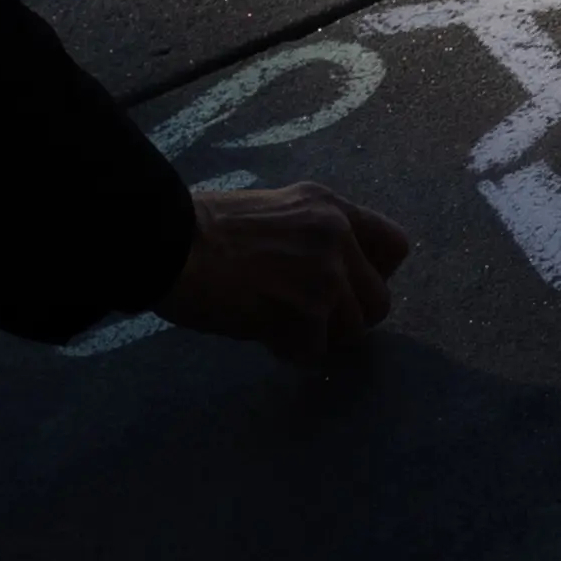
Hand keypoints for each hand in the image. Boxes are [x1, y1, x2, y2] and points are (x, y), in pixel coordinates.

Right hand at [156, 182, 411, 360]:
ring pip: (349, 333)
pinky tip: (256, 330)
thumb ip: (312, 236)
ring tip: (274, 321)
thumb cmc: (201, 229)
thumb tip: (331, 274)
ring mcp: (324, 277)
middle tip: (306, 317)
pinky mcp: (303, 314)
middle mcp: (338, 238)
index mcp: (331, 208)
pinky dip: (285, 349)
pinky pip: (311, 352)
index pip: (395, 246)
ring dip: (315, 337)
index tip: (347, 288)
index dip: (374, 276)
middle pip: (379, 302)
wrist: (166, 243)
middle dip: (345, 318)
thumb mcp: (274, 211)